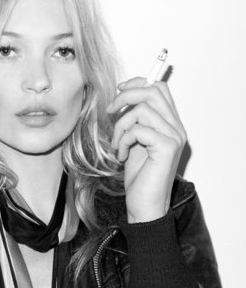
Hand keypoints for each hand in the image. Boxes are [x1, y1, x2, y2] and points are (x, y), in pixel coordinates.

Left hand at [106, 77, 186, 222]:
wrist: (145, 204)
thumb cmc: (139, 175)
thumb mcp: (134, 141)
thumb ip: (134, 120)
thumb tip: (122, 98)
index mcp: (170, 123)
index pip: (159, 89)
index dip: (137, 83)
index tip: (118, 91)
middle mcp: (176, 127)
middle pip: (153, 91)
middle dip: (126, 96)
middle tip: (111, 111)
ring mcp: (174, 137)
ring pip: (141, 110)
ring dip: (120, 126)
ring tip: (117, 144)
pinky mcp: (167, 148)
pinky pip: (138, 130)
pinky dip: (123, 140)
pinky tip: (122, 155)